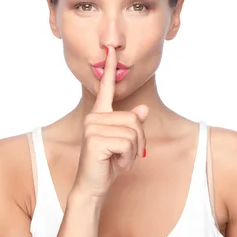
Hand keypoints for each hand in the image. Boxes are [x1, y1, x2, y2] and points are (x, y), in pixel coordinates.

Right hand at [72, 46, 148, 199]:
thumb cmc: (108, 164)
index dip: (110, 69)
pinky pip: (128, 144)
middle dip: (138, 142)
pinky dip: (127, 158)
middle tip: (124, 155)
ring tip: (117, 159)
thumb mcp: (125, 143)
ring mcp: (92, 127)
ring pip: (134, 132)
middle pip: (135, 120)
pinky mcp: (95, 139)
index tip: (111, 49)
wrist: (93, 186)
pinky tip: (114, 164)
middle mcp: (94, 117)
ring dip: (133, 152)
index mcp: (100, 114)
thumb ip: (133, 125)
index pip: (106, 88)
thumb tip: (143, 110)